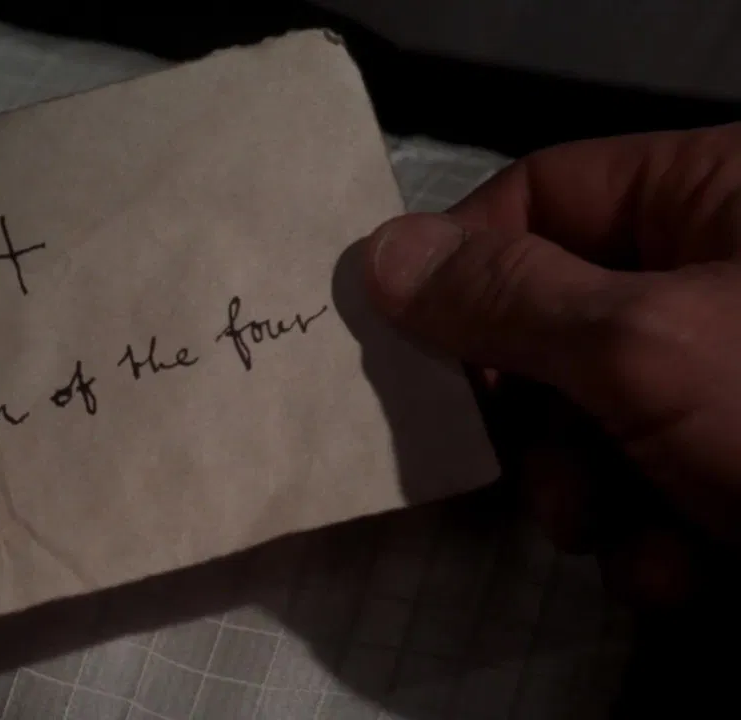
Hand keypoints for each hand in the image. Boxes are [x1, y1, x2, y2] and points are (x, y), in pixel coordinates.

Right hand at [364, 123, 740, 606]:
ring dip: (585, 491)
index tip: (409, 343)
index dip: (465, 263)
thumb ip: (502, 299)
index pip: (541, 193)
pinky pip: (656, 485)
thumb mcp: (643, 350)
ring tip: (613, 534)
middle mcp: (720, 279)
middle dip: (530, 413)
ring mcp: (737, 383)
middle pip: (556, 319)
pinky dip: (653, 538)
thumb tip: (376, 253)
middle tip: (520, 470)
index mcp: (715, 198)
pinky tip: (686, 574)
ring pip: (596, 419)